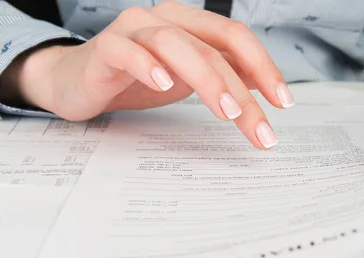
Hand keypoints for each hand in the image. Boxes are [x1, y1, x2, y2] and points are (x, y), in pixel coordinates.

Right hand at [0, 2, 293, 149]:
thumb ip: (223, 75)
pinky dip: (147, 65)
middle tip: (260, 130)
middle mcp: (164, 20)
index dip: (264, 67)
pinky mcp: (105, 49)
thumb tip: (265, 87)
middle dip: (242, 92)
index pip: (235, 38)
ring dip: (207, 80)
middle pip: (212, 49)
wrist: (79, 82)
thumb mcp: (189, 78)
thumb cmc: (137, 79)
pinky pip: (126, 51)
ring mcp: (133, 31)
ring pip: (177, 47)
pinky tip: (165, 85)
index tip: (283, 102)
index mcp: (190, 24)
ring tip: (227, 113)